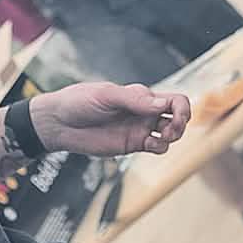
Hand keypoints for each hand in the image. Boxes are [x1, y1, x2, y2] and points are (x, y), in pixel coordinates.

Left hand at [30, 82, 190, 156]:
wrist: (59, 123)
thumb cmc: (79, 102)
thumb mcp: (106, 96)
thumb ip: (135, 100)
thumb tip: (163, 104)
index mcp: (141, 96)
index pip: (174, 100)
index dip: (182, 108)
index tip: (176, 116)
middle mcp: (143, 112)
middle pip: (176, 116)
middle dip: (180, 123)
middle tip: (171, 129)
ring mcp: (139, 129)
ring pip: (169, 134)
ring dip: (173, 136)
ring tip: (162, 137)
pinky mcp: (132, 145)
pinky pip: (156, 147)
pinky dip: (160, 147)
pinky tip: (151, 144)